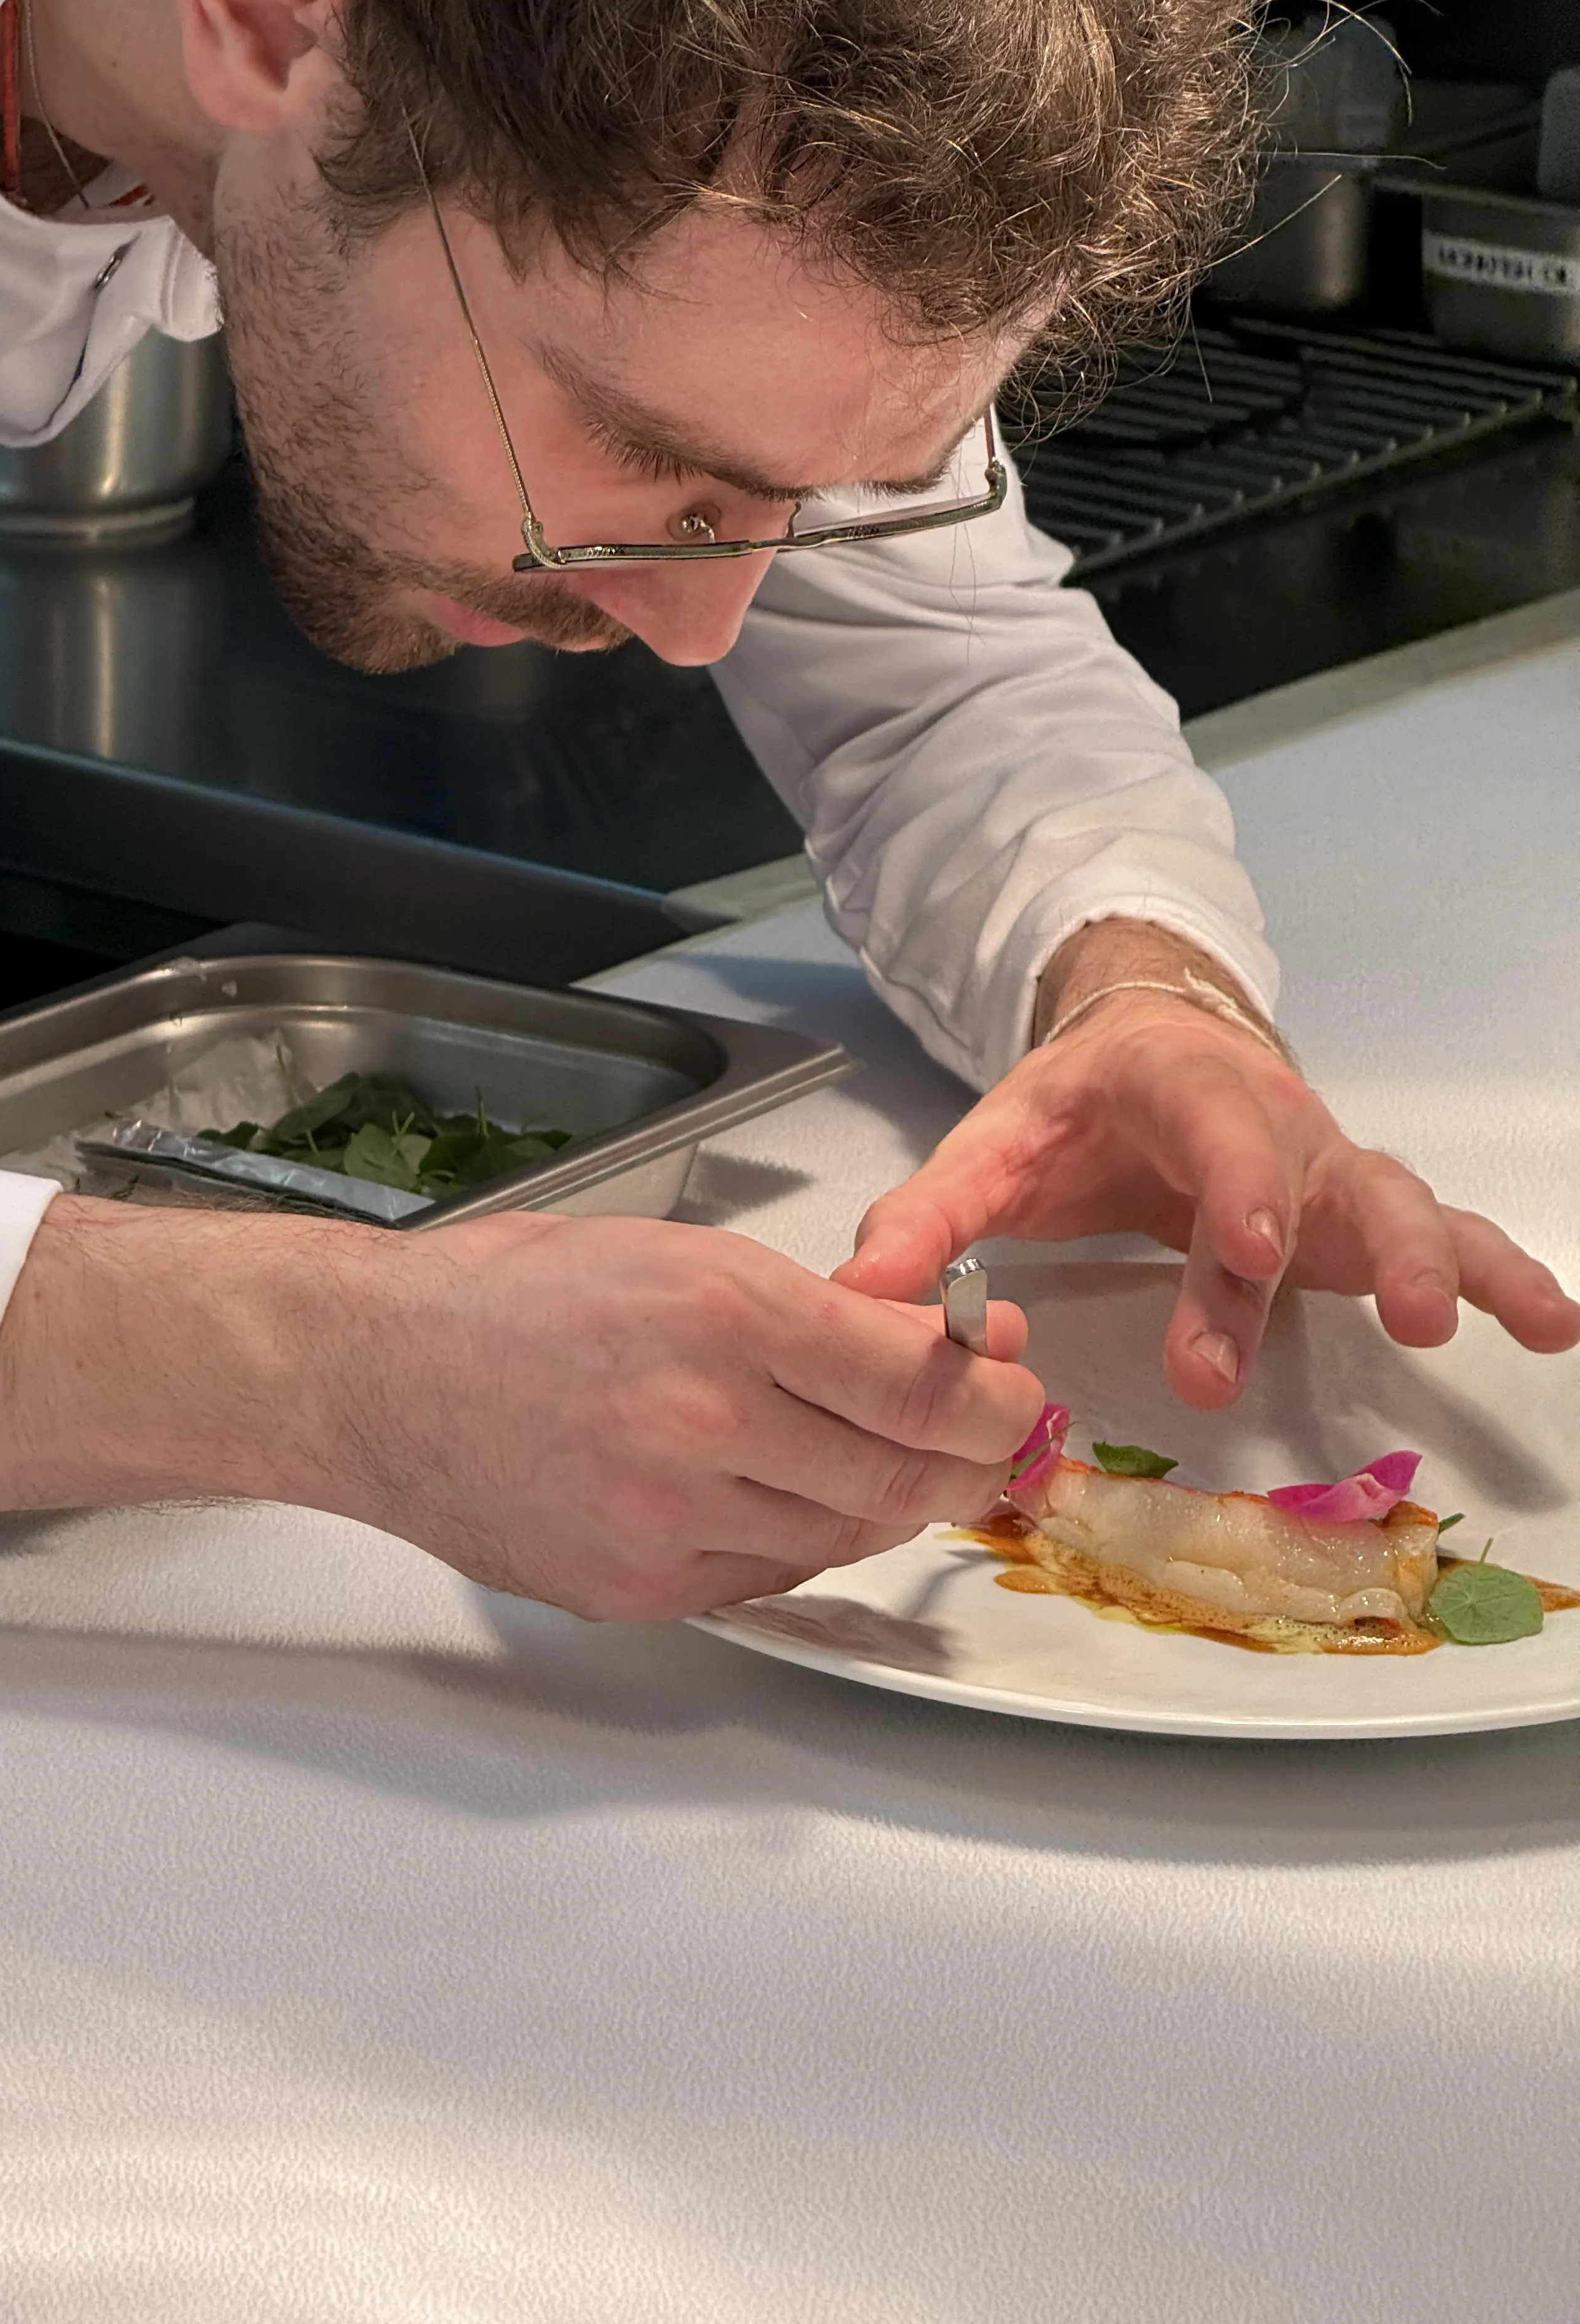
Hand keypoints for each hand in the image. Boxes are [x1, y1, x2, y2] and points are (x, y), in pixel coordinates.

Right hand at [0, 1196, 1046, 1618]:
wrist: (371, 1375)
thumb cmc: (514, 1294)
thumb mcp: (681, 1254)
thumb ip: (815, 1311)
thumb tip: (937, 1349)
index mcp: (723, 1314)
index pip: (917, 1384)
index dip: (992, 1398)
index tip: (1013, 1390)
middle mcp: (705, 1425)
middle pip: (901, 1475)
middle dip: (966, 1461)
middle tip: (987, 1439)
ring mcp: (669, 1522)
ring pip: (844, 1536)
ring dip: (888, 1503)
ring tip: (890, 1462)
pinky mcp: (639, 1588)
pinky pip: (769, 1577)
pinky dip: (803, 1540)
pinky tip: (791, 1496)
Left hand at [835, 987, 1579, 1408]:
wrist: (1144, 1043)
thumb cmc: (1069, 1108)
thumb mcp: (989, 1145)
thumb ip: (925, 1219)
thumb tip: (858, 1297)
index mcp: (1171, 1087)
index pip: (1212, 1131)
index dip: (1239, 1190)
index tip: (1252, 1251)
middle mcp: (1269, 1122)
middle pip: (1319, 1178)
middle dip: (1354, 1244)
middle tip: (1397, 1313)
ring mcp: (1325, 1166)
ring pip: (1398, 1202)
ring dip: (1447, 1260)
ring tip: (1489, 1321)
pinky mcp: (1358, 1213)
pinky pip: (1444, 1234)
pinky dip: (1502, 1273)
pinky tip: (1553, 1325)